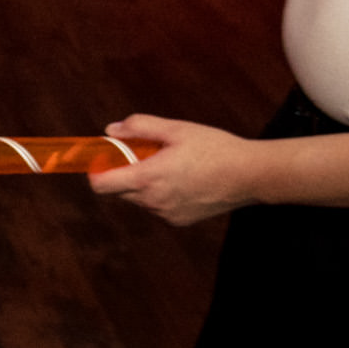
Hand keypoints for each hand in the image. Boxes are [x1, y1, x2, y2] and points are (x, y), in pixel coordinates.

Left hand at [87, 113, 264, 225]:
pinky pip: (157, 206)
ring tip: (170, 165)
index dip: (96, 171)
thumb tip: (111, 130)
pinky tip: (184, 180)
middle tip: (143, 154)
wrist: (251, 175)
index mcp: (148, 178)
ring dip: (142, 183)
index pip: (101, 185)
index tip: (104, 158)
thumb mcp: (176, 129)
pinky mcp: (179, 220)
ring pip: (138, 198)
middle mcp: (153, 201)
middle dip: (122, 172)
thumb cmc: (215, 148)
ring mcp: (165, 213)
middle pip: (118, 191)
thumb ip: (140, 127)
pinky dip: (160, 194)